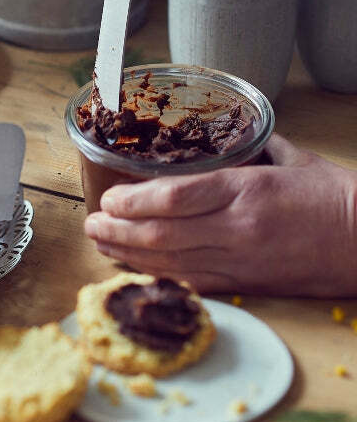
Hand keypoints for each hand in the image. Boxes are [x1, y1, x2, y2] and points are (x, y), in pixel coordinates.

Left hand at [83, 135, 356, 296]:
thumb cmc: (338, 198)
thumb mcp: (295, 160)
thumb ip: (253, 149)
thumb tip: (226, 135)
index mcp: (248, 191)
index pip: (175, 198)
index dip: (133, 201)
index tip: (109, 198)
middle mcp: (237, 228)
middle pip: (162, 234)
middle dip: (117, 230)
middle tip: (90, 224)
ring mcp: (240, 261)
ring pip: (170, 263)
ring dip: (128, 255)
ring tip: (100, 245)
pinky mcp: (246, 285)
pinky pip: (192, 284)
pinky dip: (159, 278)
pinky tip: (136, 271)